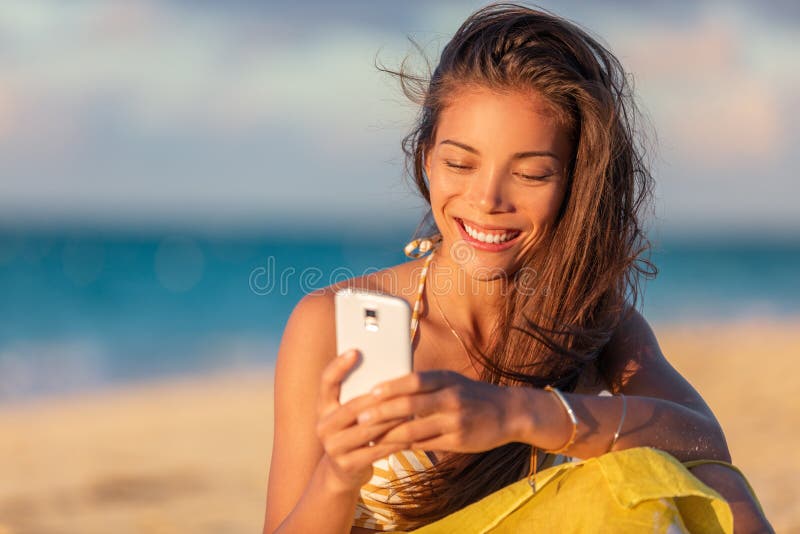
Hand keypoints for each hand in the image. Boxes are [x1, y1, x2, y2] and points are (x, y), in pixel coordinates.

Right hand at [315, 349, 411, 491]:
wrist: (343, 472)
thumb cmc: (355, 431)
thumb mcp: (350, 412)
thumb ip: (361, 392)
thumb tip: (389, 362)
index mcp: (323, 407)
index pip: (326, 381)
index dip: (339, 365)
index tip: (356, 350)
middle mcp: (323, 426)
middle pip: (351, 407)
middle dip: (376, 397)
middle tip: (398, 386)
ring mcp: (333, 447)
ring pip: (366, 429)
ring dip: (390, 419)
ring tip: (410, 408)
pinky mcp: (346, 465)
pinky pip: (375, 451)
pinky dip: (393, 441)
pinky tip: (410, 434)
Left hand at [356, 370, 514, 452]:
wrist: (508, 413)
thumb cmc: (471, 394)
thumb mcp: (452, 380)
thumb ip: (425, 384)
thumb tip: (390, 387)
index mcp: (447, 379)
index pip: (414, 380)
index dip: (391, 386)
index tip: (370, 391)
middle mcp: (451, 398)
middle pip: (410, 405)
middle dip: (382, 413)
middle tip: (360, 418)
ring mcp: (455, 422)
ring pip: (415, 430)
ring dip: (389, 435)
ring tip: (369, 438)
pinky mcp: (458, 441)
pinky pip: (425, 445)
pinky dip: (405, 446)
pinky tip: (390, 447)